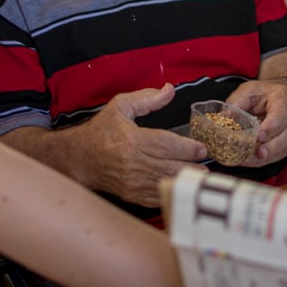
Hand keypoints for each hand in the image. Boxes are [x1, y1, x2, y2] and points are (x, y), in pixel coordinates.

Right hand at [66, 83, 207, 207]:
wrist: (79, 159)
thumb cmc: (101, 131)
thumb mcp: (121, 106)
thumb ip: (147, 98)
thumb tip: (169, 90)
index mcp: (131, 140)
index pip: (165, 145)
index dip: (186, 148)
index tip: (201, 149)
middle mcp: (132, 163)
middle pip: (169, 167)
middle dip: (191, 167)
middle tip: (207, 166)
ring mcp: (132, 182)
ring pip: (164, 183)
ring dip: (184, 181)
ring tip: (200, 178)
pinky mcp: (131, 195)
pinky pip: (155, 197)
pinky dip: (170, 193)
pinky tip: (182, 189)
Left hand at [226, 77, 286, 167]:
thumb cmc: (268, 93)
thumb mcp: (251, 90)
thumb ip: (237, 101)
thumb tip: (223, 117)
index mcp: (284, 101)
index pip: (280, 117)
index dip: (270, 128)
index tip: (258, 137)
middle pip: (284, 138)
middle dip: (267, 149)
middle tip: (250, 154)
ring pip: (281, 150)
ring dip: (262, 158)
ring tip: (243, 160)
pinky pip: (278, 156)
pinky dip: (263, 161)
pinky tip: (248, 161)